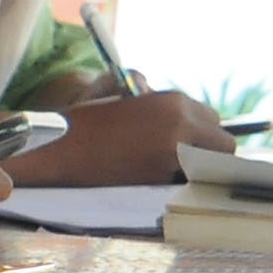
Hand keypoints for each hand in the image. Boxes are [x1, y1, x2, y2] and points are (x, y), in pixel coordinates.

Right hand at [4, 87, 227, 184]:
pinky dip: (172, 182)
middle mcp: (181, 128)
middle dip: (204, 150)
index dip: (200, 130)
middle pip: (221, 144)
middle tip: (179, 155)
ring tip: (162, 167)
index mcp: (174, 103)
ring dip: (191, 167)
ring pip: (205, 167)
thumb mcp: (115, 91)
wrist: (52, 149)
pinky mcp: (157, 182)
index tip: (184, 138)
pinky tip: (149, 177)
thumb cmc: (78, 119)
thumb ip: (145, 89)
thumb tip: (158, 94)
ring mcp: (172, 157)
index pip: (213, 119)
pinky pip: (182, 183)